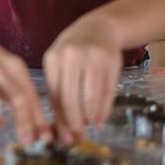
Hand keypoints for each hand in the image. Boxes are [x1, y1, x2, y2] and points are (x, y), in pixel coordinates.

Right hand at [0, 29, 50, 144]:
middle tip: (27, 141)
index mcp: (16, 68)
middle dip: (23, 119)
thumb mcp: (12, 77)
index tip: (46, 139)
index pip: (31, 96)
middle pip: (15, 94)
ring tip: (0, 125)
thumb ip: (25, 102)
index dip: (39, 118)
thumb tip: (41, 133)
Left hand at [43, 14, 122, 144]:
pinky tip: (101, 118)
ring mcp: (92, 56)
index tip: (62, 136)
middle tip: (77, 136)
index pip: (54, 95)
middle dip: (74, 121)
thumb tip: (61, 129)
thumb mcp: (60, 64)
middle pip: (70, 97)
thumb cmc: (74, 53)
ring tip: (90, 126)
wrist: (99, 28)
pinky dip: (104, 108)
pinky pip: (107, 91)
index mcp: (52, 59)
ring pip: (91, 95)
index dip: (59, 118)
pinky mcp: (111, 60)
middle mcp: (70, 56)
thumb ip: (59, 92)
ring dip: (91, 116)